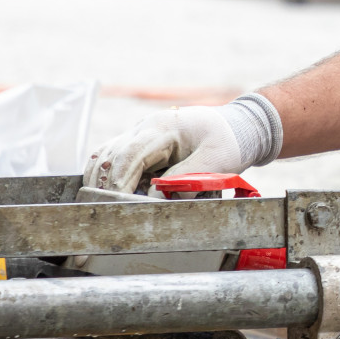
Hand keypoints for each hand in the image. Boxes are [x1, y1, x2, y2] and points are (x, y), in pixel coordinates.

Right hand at [83, 94, 281, 191]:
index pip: (129, 155)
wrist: (236, 128)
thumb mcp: (214, 161)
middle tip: (111, 211)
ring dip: (103, 182)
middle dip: (107, 185)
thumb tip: (153, 199)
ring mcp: (139, 134)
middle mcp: (144, 128)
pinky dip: (109, 177)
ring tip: (110, 205)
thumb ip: (184, 180)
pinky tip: (113, 195)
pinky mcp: (140, 145)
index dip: (119, 182)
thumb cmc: (227, 142)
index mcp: (162, 127)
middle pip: (111, 157)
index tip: (118, 204)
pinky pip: (114, 159)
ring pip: (106, 157)